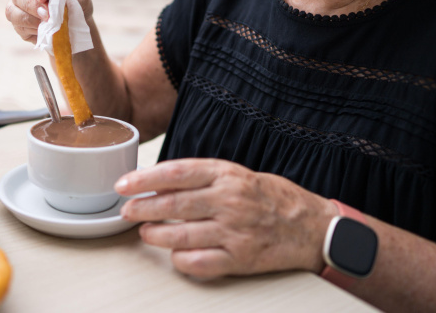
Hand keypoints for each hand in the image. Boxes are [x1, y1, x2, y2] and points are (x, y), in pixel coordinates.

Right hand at [6, 0, 92, 43]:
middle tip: (47, 15)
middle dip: (32, 5)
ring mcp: (16, 3)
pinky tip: (41, 30)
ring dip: (30, 19)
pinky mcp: (16, 21)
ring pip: (13, 10)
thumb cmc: (75, 7)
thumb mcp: (82, 1)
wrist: (72, 26)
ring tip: (46, 24)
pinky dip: (30, 29)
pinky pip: (17, 25)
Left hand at [115, 158, 335, 278]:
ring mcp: (235, 231)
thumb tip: (157, 181)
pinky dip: (180, 260)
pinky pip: (199, 263)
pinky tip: (174, 254)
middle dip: (142, 209)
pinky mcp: (240, 259)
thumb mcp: (236, 174)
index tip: (123, 185)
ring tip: (145, 233)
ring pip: (181, 236)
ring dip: (155, 235)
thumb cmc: (269, 198)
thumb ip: (201, 177)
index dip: (144, 179)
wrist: (311, 226)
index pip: (175, 173)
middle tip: (127, 211)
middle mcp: (229, 201)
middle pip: (173, 205)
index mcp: (226, 174)